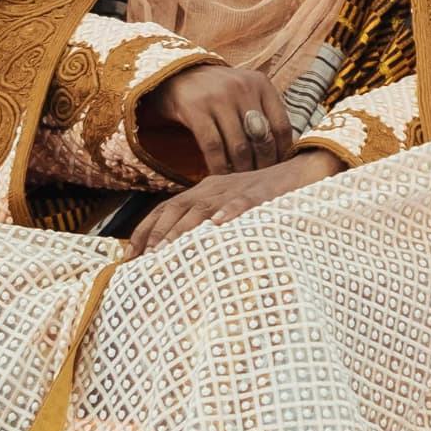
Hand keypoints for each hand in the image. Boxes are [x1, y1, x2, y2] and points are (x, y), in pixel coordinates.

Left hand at [128, 151, 339, 255]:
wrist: (302, 171)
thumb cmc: (265, 198)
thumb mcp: (230, 208)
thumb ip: (208, 224)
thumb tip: (183, 255)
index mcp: (204, 191)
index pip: (165, 209)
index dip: (144, 231)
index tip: (128, 257)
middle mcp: (214, 188)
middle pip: (176, 208)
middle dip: (155, 234)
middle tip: (141, 260)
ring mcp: (236, 189)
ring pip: (202, 208)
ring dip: (181, 230)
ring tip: (165, 251)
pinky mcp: (261, 193)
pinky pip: (242, 202)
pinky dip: (228, 213)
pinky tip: (217, 226)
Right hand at [141, 63, 290, 178]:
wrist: (179, 75)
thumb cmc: (219, 92)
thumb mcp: (246, 92)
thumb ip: (264, 114)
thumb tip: (282, 153)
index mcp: (261, 84)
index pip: (281, 125)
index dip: (282, 152)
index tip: (279, 169)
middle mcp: (242, 88)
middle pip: (261, 138)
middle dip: (263, 165)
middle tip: (261, 181)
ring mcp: (218, 97)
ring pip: (238, 146)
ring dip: (241, 170)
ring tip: (241, 183)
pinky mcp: (195, 109)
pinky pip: (213, 147)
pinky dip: (218, 166)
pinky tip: (219, 177)